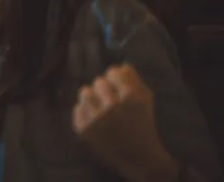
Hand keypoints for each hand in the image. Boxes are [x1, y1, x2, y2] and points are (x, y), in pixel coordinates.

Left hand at [73, 65, 180, 181]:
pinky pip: (77, 109)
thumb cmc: (143, 126)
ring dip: (92, 98)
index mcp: (130, 97)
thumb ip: (135, 80)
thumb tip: (122, 65)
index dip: (115, 78)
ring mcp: (96, 118)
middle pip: (98, 81)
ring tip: (100, 108)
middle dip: (104, 89)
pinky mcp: (84, 129)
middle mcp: (112, 106)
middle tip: (110, 100)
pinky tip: (96, 120)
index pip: (113, 72)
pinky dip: (85, 113)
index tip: (117, 86)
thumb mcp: (146, 101)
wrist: (139, 157)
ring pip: (84, 92)